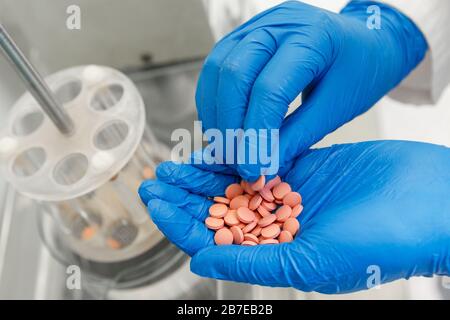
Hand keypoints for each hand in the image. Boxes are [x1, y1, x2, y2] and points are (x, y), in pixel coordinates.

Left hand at [139, 141, 449, 293]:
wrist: (426, 204)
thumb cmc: (380, 245)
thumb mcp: (312, 263)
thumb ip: (255, 262)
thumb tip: (201, 262)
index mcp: (275, 255)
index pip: (216, 242)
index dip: (182, 223)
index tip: (157, 203)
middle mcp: (276, 228)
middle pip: (218, 212)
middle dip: (185, 196)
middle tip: (156, 178)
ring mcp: (288, 196)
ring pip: (234, 185)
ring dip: (203, 175)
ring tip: (174, 164)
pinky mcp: (302, 168)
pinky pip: (259, 160)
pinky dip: (235, 155)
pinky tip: (211, 149)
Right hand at [196, 0, 426, 180]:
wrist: (364, 44)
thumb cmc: (359, 73)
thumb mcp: (336, 109)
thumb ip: (297, 137)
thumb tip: (262, 167)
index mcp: (312, 37)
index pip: (269, 90)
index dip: (255, 134)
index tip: (251, 169)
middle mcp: (279, 23)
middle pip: (234, 74)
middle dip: (229, 125)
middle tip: (233, 160)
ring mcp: (258, 24)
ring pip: (217, 68)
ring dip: (216, 113)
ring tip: (225, 147)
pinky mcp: (245, 35)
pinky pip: (216, 66)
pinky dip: (213, 99)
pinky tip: (222, 125)